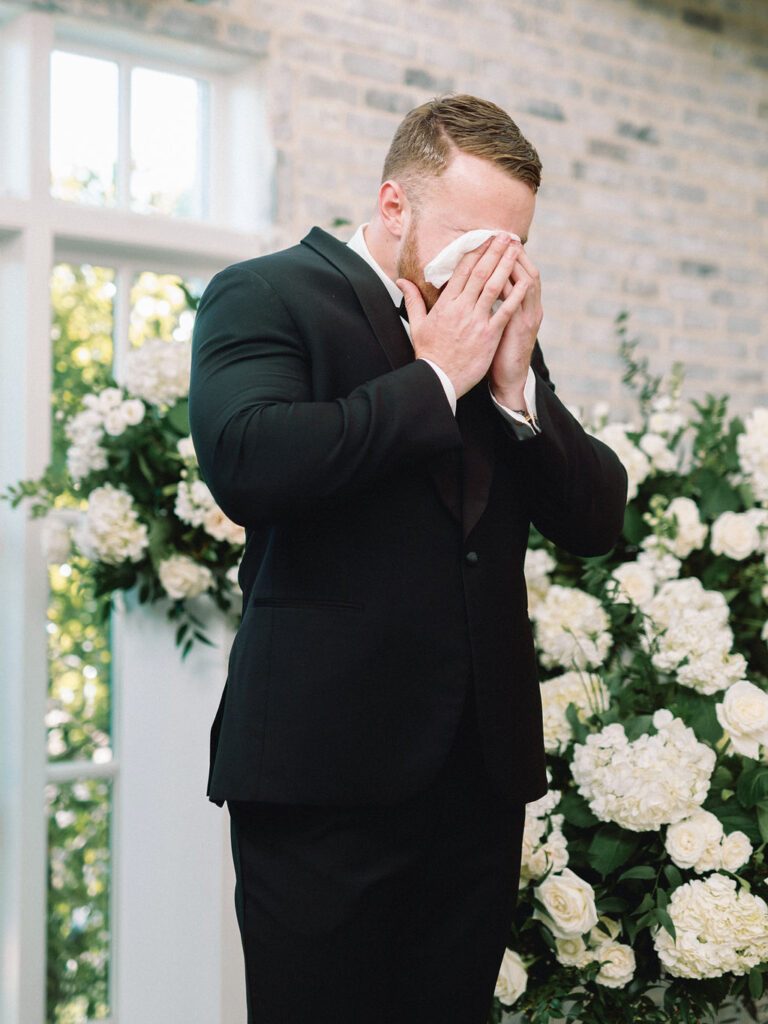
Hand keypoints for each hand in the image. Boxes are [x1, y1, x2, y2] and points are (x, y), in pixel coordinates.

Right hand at [397, 232, 523, 398]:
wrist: (439, 378)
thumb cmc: (429, 353)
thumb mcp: (416, 324)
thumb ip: (412, 299)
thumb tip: (401, 280)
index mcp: (445, 304)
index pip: (462, 271)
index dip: (475, 252)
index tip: (484, 238)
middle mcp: (461, 309)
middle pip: (480, 273)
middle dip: (493, 251)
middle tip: (504, 235)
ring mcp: (476, 321)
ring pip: (494, 287)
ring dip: (506, 265)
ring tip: (516, 249)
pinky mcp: (489, 335)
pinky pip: (505, 311)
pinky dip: (515, 295)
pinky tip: (525, 281)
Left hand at [488, 245, 541, 408]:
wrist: (508, 378)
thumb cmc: (499, 350)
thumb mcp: (497, 322)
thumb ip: (491, 302)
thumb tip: (477, 284)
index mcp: (523, 304)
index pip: (520, 271)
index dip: (510, 255)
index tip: (497, 239)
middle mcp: (530, 306)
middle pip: (527, 271)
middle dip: (515, 253)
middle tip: (503, 235)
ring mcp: (528, 316)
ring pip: (528, 283)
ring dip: (517, 264)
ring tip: (506, 247)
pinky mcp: (522, 328)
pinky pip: (519, 303)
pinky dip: (513, 288)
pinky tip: (501, 276)